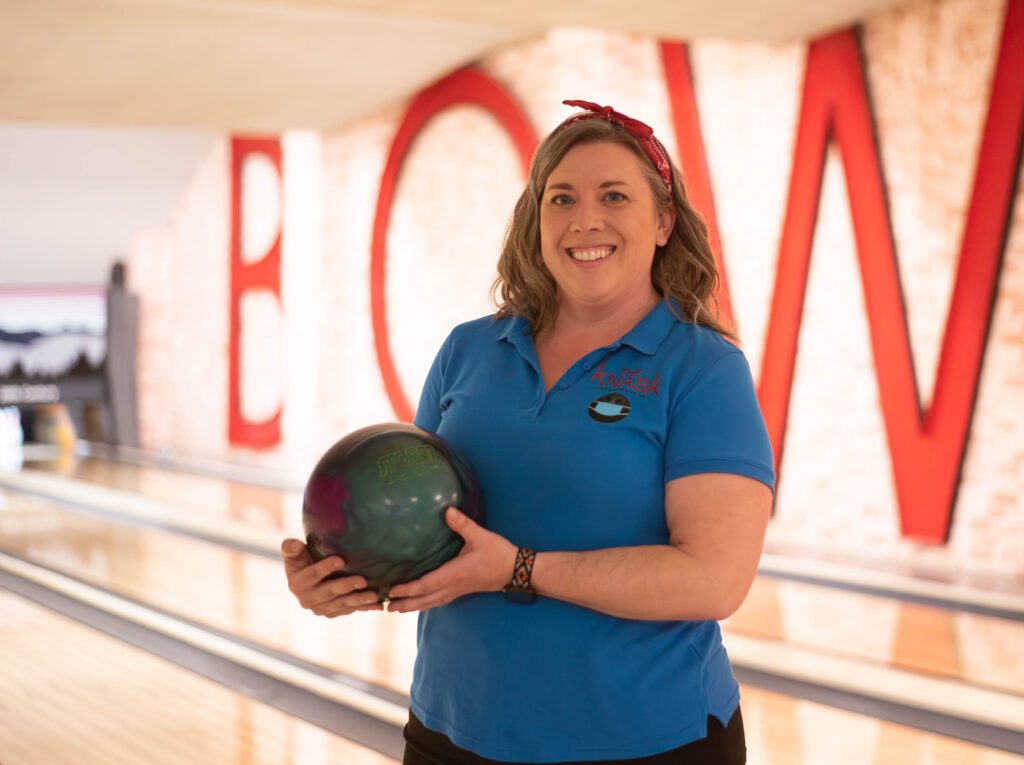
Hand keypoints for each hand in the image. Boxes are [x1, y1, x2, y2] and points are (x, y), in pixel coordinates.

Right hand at [281, 538, 383, 616]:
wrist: (307, 578)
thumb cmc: (302, 559)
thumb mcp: (294, 553)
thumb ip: (291, 548)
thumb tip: (294, 545)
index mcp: (297, 584)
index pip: (313, 574)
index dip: (326, 568)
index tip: (341, 560)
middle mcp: (308, 600)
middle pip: (330, 591)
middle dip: (346, 586)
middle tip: (363, 580)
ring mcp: (321, 608)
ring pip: (343, 603)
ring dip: (359, 600)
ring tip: (374, 595)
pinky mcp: (333, 613)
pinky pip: (351, 609)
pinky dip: (365, 607)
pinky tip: (379, 604)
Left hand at [386, 507, 516, 612]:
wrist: (516, 570)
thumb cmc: (497, 553)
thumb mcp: (480, 536)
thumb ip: (462, 524)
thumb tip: (447, 510)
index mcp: (454, 574)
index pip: (426, 585)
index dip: (408, 590)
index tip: (392, 591)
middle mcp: (453, 586)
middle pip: (425, 599)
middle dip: (405, 603)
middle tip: (386, 607)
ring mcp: (458, 591)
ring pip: (432, 602)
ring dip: (414, 606)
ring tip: (398, 609)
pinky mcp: (463, 591)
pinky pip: (440, 600)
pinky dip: (427, 603)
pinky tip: (423, 602)